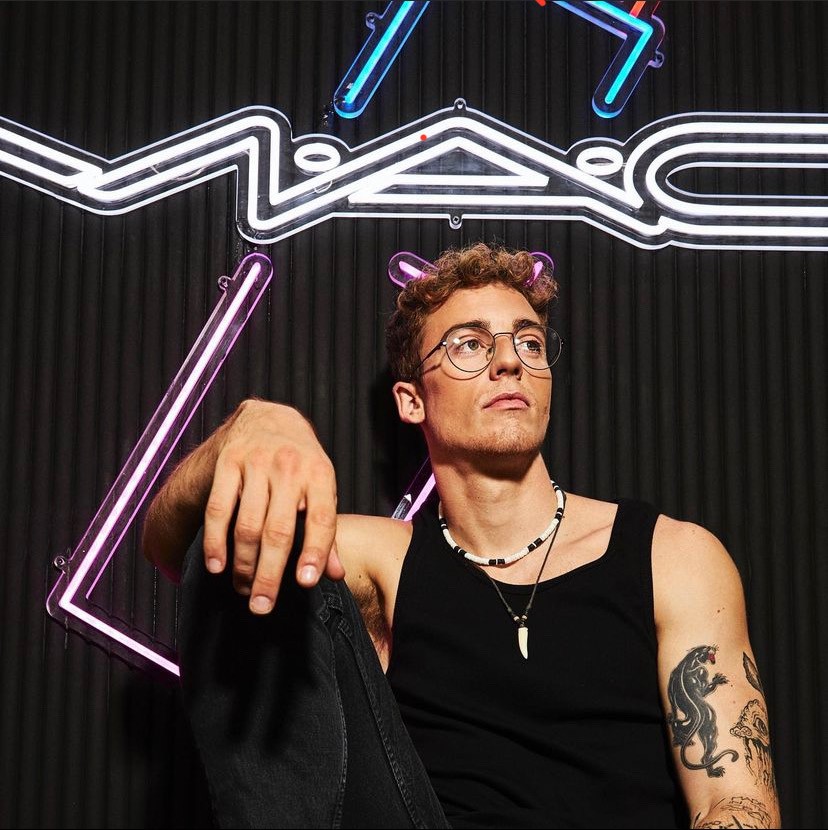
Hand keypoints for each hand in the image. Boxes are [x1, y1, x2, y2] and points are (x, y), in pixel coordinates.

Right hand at [202, 399, 343, 612]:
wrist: (269, 418)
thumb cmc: (301, 463)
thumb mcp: (321, 489)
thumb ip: (326, 531)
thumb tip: (335, 574)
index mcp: (319, 474)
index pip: (321, 519)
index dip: (315, 553)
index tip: (305, 583)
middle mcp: (289, 468)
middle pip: (279, 531)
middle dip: (270, 574)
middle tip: (263, 606)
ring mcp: (256, 464)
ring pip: (247, 525)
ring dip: (243, 564)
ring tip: (244, 589)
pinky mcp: (227, 462)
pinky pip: (218, 509)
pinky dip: (216, 542)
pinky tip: (217, 566)